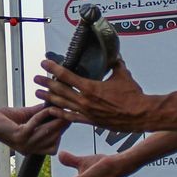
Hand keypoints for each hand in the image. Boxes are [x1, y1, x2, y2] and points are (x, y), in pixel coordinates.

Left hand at [5, 106, 67, 156]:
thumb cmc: (4, 119)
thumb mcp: (28, 117)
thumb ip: (42, 114)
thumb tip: (58, 106)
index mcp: (32, 148)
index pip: (53, 147)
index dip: (61, 133)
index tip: (68, 119)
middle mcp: (29, 150)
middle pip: (53, 140)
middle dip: (61, 125)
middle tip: (67, 111)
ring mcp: (24, 145)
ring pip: (47, 133)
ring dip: (54, 119)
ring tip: (58, 108)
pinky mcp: (19, 136)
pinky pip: (36, 126)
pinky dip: (42, 116)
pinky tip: (45, 108)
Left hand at [34, 58, 151, 131]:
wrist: (140, 115)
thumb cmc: (133, 95)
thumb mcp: (123, 74)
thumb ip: (115, 64)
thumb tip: (113, 55)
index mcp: (91, 87)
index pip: (67, 75)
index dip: (54, 68)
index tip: (45, 63)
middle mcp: (85, 101)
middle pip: (60, 90)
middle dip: (46, 83)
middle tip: (36, 78)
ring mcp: (86, 112)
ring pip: (62, 104)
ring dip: (49, 97)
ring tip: (38, 92)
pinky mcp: (90, 121)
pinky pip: (70, 117)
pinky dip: (60, 114)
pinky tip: (51, 110)